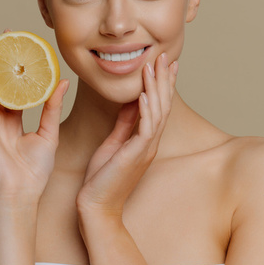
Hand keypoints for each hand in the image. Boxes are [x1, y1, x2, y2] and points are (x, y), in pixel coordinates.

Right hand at [0, 33, 69, 205]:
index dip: (19, 68)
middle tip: (10, 36)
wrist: (22, 192)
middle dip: (3, 59)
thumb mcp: (49, 132)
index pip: (15, 87)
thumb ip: (53, 107)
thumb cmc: (35, 170)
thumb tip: (63, 82)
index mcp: (13, 120)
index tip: (26, 48)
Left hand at [76, 53, 177, 216]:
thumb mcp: (113, 144)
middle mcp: (150, 143)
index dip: (161, 84)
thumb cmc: (102, 179)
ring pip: (156, 113)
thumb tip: (131, 101)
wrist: (97, 207)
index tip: (164, 63)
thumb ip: (124, 123)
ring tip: (153, 66)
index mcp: (145, 140)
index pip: (157, 106)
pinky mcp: (135, 156)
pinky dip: (144, 110)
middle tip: (166, 56)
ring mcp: (145, 149)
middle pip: (162, 105)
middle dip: (164, 79)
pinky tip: (142, 94)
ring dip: (155, 88)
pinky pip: (144, 129)